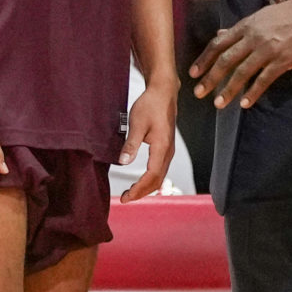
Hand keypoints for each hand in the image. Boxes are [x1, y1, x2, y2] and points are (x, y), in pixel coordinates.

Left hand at [117, 76, 179, 200]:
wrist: (163, 92)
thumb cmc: (151, 105)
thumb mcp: (137, 123)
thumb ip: (131, 144)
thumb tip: (122, 162)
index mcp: (162, 147)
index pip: (151, 176)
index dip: (139, 189)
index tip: (126, 196)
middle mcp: (168, 151)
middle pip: (157, 180)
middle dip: (141, 192)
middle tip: (125, 198)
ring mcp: (168, 150)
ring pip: (160, 176)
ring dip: (146, 187)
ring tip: (130, 193)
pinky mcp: (166, 148)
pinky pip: (160, 169)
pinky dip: (150, 179)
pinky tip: (140, 180)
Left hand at [190, 0, 291, 109]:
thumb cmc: (285, 15)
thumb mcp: (259, 17)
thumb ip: (239, 29)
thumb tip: (219, 34)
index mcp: (245, 26)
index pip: (219, 44)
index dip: (204, 59)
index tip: (193, 73)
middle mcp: (253, 38)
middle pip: (226, 60)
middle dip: (211, 77)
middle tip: (199, 92)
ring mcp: (267, 50)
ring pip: (242, 72)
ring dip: (229, 89)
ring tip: (219, 103)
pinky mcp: (282, 61)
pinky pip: (264, 79)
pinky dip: (254, 92)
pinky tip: (245, 103)